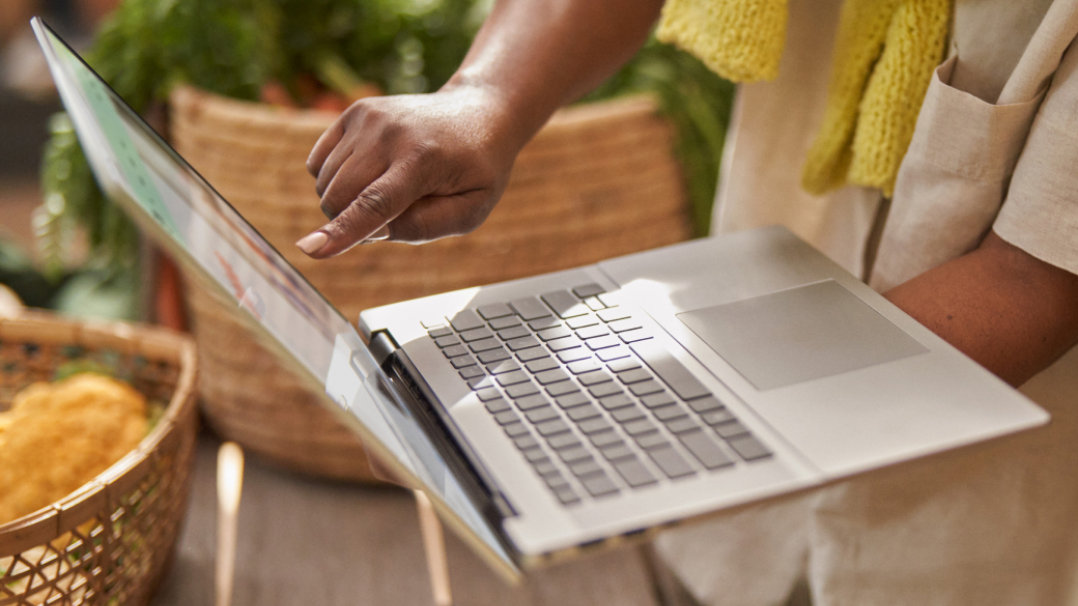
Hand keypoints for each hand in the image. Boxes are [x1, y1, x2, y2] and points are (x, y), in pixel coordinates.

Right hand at [300, 85, 520, 256]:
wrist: (479, 113)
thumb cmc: (476, 170)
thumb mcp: (470, 211)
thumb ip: (423, 227)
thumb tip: (372, 231)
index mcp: (422, 160)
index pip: (375, 203)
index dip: (343, 231)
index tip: (310, 250)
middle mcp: (390, 133)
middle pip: (339, 197)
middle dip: (351, 221)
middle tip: (392, 214)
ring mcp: (369, 118)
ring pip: (325, 182)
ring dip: (346, 200)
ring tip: (390, 187)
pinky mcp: (356, 112)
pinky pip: (319, 163)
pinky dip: (335, 179)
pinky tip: (370, 172)